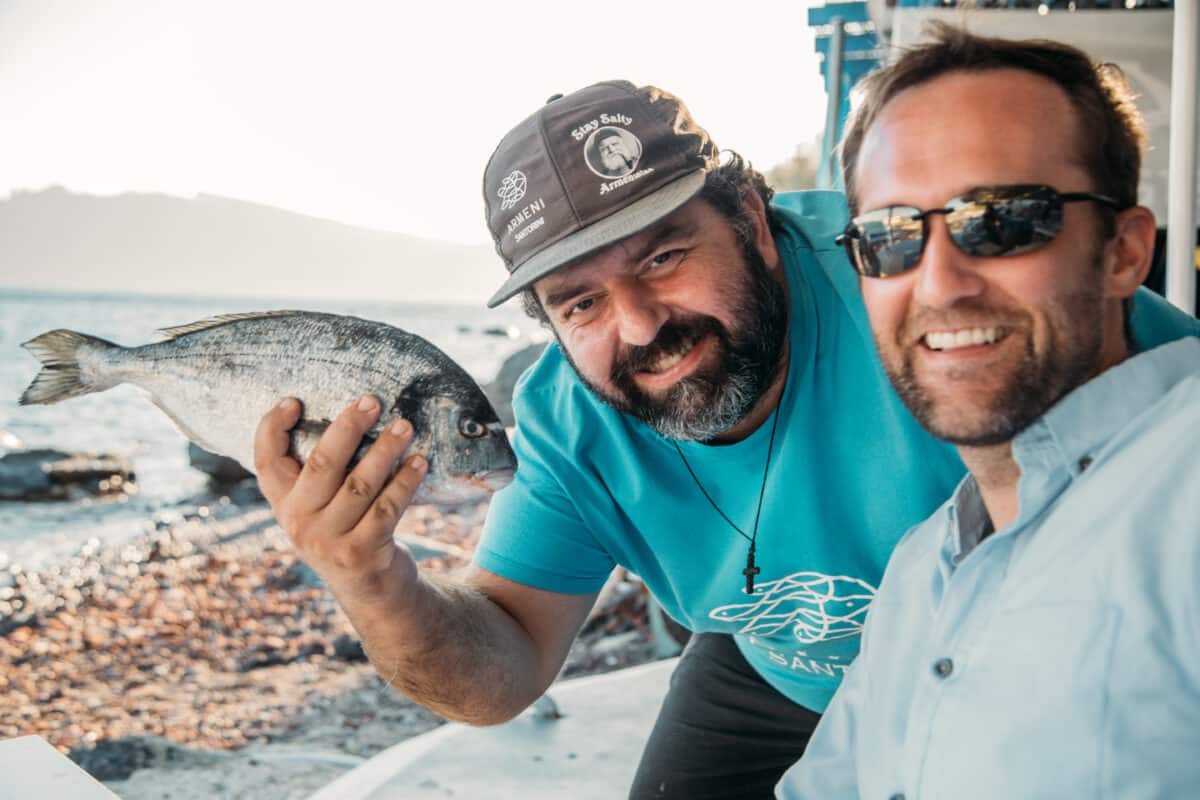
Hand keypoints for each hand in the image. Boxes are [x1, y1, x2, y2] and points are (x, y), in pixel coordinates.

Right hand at [254, 395, 429, 600]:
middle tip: (371, 400)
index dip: (271, 429)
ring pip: (359, 484)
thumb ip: (320, 471)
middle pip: (320, 464)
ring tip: (405, 426)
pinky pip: (387, 508)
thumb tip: (350, 413)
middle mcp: (299, 522)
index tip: (292, 401)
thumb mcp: (321, 506)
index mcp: (284, 504)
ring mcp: (329, 541)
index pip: (265, 462)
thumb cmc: (347, 530)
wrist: (371, 590)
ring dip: (385, 451)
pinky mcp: (362, 553)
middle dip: (347, 427)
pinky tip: (419, 461)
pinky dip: (405, 482)